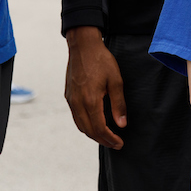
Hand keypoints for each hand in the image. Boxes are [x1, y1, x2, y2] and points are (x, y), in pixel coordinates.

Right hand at [65, 26, 126, 148]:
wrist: (83, 45)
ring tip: (106, 137)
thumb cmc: (101, 60)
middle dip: (102, 140)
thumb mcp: (116, 80)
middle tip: (115, 144)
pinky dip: (85, 125)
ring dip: (93, 134)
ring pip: (80, 125)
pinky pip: (76, 117)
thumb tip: (121, 124)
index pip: (100, 128)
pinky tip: (94, 123)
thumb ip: (119, 104)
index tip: (120, 143)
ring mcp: (71, 100)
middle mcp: (77, 103)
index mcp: (90, 100)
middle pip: (89, 131)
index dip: (110, 139)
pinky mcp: (68, 95)